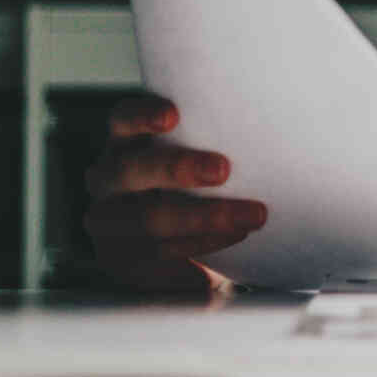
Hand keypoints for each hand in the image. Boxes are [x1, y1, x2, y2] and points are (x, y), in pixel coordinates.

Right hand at [83, 94, 265, 292]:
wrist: (171, 241)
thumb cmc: (192, 181)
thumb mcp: (192, 153)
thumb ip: (209, 137)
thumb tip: (269, 117)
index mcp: (123, 143)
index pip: (122, 120)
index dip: (142, 116)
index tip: (172, 115)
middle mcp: (107, 179)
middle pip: (131, 170)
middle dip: (178, 169)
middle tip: (223, 170)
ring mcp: (107, 223)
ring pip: (149, 220)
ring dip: (205, 218)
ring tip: (252, 216)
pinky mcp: (120, 261)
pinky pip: (159, 256)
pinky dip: (200, 247)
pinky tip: (233, 238)